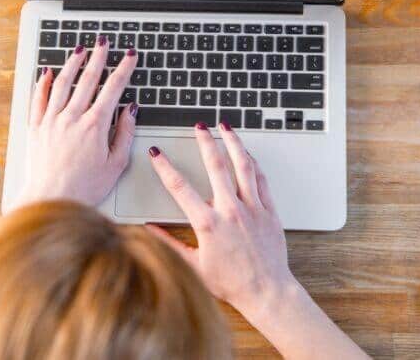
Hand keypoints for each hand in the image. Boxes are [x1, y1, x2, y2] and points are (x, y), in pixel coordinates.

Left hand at [16, 37, 137, 208]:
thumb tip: (131, 110)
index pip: (113, 88)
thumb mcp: (116, 163)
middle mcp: (72, 118)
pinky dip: (43, 83)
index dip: (124, 69)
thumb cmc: (85, 187)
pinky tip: (47, 72)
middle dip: (99, 58)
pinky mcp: (35, 128)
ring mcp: (51, 121)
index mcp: (95, 125)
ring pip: (62, 83)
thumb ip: (124, 133)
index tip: (130, 56)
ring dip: (72, 64)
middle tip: (104, 43)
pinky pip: (38, 98)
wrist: (51, 199)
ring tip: (79, 50)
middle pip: (88, 79)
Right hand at [146, 123, 369, 359]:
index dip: (165, 167)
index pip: (180, 187)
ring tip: (226, 127)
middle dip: (205, 141)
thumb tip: (150, 230)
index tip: (158, 153)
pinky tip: (247, 154)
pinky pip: (261, 180)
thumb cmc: (232, 284)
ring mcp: (252, 208)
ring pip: (243, 165)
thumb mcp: (194, 266)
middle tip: (199, 126)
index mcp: (208, 223)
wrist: (267, 292)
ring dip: (233, 142)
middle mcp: (230, 211)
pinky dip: (253, 163)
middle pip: (216, 165)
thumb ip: (170, 244)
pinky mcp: (269, 211)